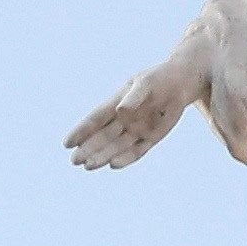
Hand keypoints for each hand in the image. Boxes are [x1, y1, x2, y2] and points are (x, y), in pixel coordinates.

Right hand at [67, 55, 200, 168]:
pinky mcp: (151, 137)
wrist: (179, 84)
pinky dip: (126, 158)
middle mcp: (123, 119)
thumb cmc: (158, 79)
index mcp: (116, 103)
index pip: (95, 119)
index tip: (67, 143)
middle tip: (75, 161)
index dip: (81, 131)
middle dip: (88, 149)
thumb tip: (120, 111)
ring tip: (89, 166)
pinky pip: (136, 151)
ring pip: (116, 147)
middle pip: (102, 137)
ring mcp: (136, 129)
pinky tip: (113, 165)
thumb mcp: (145, 84)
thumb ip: (133, 98)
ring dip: (103, 156)